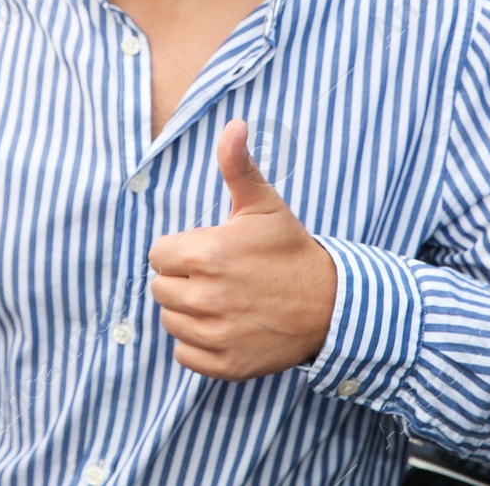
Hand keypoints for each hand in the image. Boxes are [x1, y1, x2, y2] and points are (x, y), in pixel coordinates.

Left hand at [147, 118, 336, 381]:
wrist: (331, 305)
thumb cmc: (290, 250)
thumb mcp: (264, 204)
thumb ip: (238, 166)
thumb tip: (234, 124)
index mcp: (205, 254)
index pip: (158, 254)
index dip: (180, 249)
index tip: (208, 250)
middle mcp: (205, 298)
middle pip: (160, 289)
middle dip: (182, 279)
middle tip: (217, 275)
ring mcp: (215, 335)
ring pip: (170, 321)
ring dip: (188, 312)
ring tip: (222, 299)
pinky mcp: (225, 365)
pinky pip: (184, 355)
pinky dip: (198, 344)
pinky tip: (225, 326)